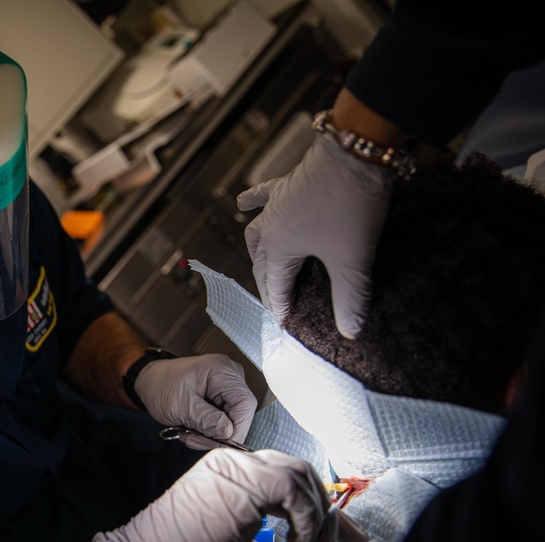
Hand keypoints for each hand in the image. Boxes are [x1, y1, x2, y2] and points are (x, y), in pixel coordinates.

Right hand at [92, 448, 367, 541]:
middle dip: (331, 511)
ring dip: (319, 516)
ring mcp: (236, 468)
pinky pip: (292, 489)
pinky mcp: (239, 481)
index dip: (324, 510)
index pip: (291, 479)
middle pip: (302, 472)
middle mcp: (235, 463)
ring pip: (301, 476)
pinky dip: (305, 518)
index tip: (347, 538)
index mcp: (233, 475)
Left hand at [133, 354, 256, 446]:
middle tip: (193, 439)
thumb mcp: (180, 405)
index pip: (245, 404)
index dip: (237, 428)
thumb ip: (206, 419)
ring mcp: (228, 388)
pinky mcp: (223, 399)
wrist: (150, 382)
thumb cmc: (161, 386)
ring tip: (188, 433)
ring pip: (232, 422)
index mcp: (222, 370)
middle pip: (241, 415)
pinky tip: (192, 429)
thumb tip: (228, 432)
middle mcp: (231, 376)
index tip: (219, 444)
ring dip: (211, 435)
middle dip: (219, 435)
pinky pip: (224, 422)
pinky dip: (209, 431)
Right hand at [239, 131, 393, 338]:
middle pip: (261, 264)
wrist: (355, 152)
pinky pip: (263, 195)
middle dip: (268, 285)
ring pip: (256, 233)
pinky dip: (253, 201)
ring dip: (258, 251)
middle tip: (279, 303)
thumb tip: (350, 330)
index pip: (276, 287)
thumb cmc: (350, 205)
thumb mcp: (353, 259)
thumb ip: (351, 299)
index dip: (282, 309)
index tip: (286, 325)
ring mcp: (277, 204)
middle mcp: (270, 227)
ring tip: (262, 263)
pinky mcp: (289, 184)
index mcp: (279, 248)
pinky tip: (244, 202)